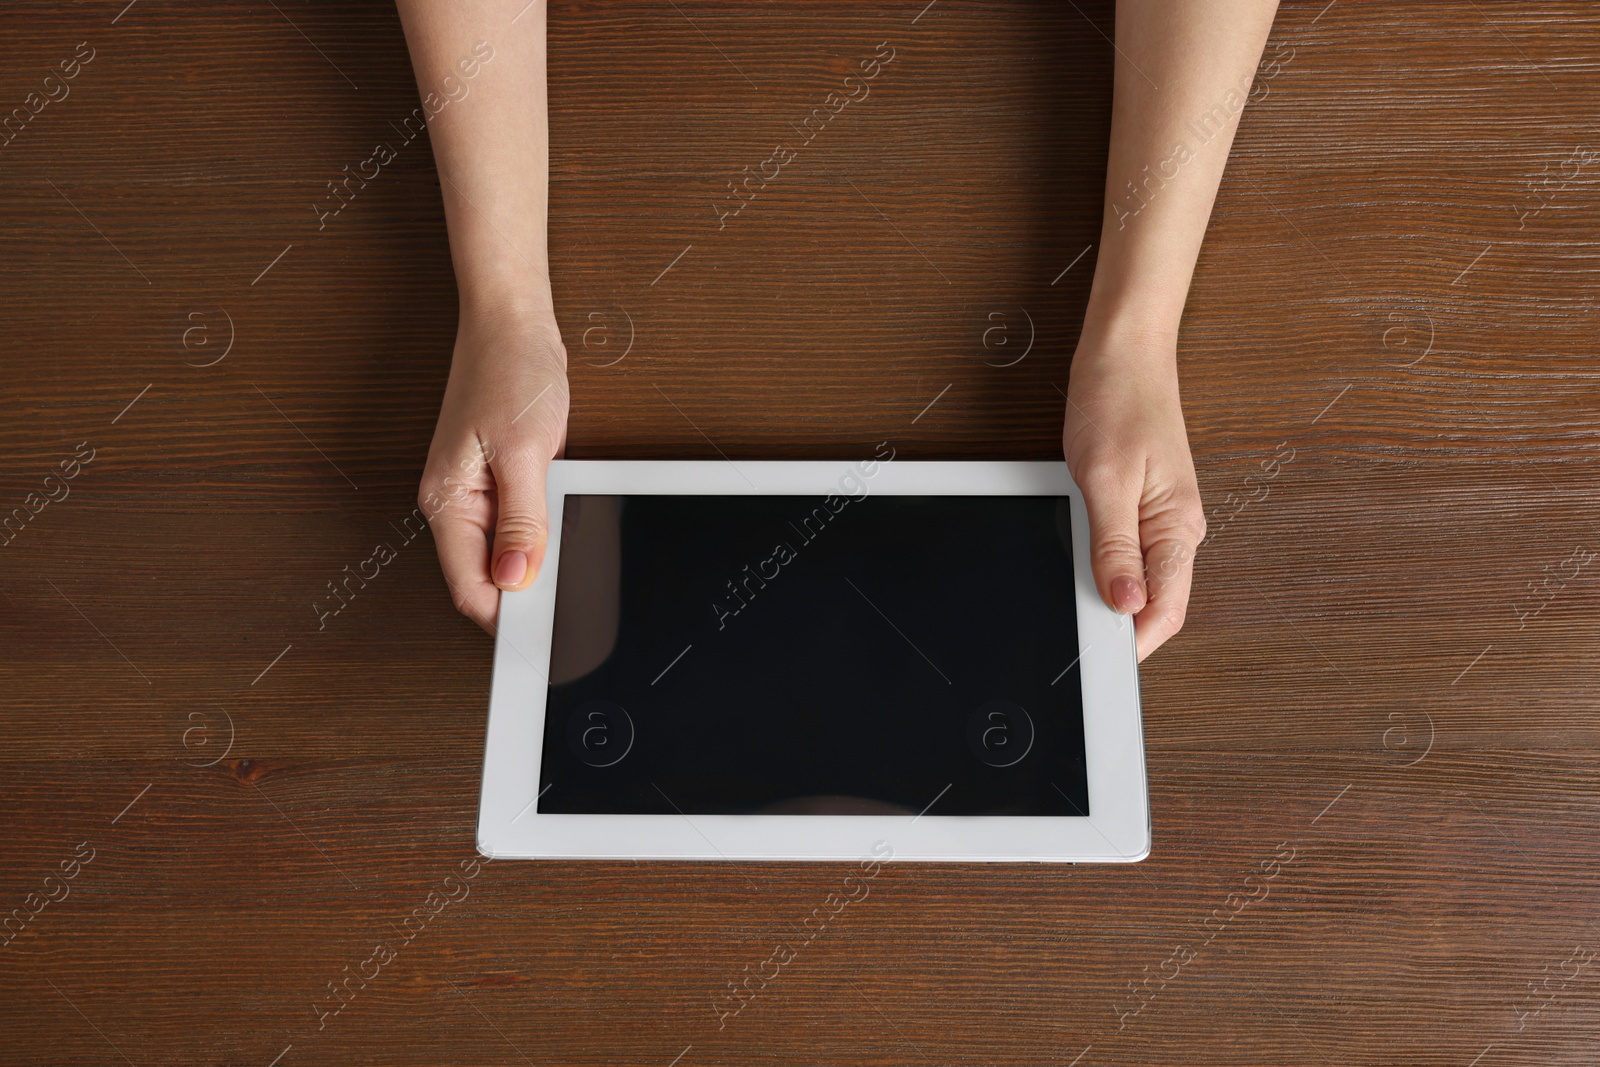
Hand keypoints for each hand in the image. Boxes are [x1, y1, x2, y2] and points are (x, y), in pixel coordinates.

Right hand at [418, 303, 569, 633]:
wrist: (515, 322)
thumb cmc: (511, 371)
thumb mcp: (523, 451)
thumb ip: (522, 519)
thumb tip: (517, 576)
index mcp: (448, 502)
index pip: (471, 587)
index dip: (506, 619)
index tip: (544, 637)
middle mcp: (458, 505)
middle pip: (487, 578)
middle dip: (526, 598)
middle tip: (571, 613)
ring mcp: (481, 494)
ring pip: (508, 555)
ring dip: (539, 567)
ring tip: (575, 576)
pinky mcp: (504, 481)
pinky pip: (523, 527)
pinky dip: (547, 536)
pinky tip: (571, 537)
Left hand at [1062, 323, 1204, 660]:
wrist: (1123, 352)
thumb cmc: (1116, 401)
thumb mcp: (1104, 478)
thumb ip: (1113, 545)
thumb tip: (1123, 602)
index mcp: (1178, 527)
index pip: (1165, 610)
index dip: (1133, 642)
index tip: (1097, 658)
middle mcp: (1179, 528)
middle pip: (1155, 602)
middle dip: (1118, 625)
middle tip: (1074, 634)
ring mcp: (1163, 518)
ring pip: (1142, 580)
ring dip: (1111, 596)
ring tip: (1074, 602)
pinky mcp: (1145, 505)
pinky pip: (1131, 554)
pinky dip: (1106, 567)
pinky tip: (1084, 566)